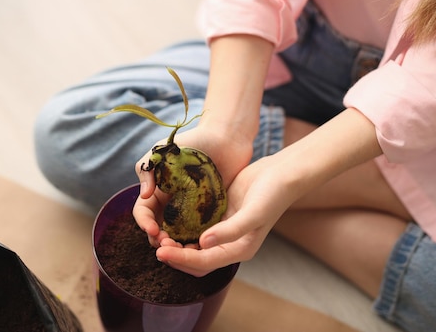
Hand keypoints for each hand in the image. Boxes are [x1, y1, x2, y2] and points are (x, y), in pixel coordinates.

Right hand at [132, 124, 253, 248]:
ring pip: (179, 236)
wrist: (226, 137)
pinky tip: (201, 247)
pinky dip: (199, 243)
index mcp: (157, 191)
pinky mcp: (211, 214)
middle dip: (159, 240)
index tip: (153, 229)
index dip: (144, 223)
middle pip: (159, 230)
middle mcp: (172, 204)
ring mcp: (191, 210)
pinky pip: (202, 233)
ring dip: (177, 246)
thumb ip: (147, 169)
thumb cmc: (193, 140)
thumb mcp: (163, 151)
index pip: (144, 212)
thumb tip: (144, 195)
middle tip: (168, 244)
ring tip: (183, 249)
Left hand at [149, 154, 293, 276]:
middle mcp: (229, 244)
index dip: (180, 259)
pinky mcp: (218, 215)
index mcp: (239, 250)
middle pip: (195, 260)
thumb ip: (230, 230)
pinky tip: (168, 218)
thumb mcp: (253, 213)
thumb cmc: (272, 194)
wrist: (281, 173)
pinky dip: (182, 226)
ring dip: (177, 243)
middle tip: (155, 243)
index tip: (160, 251)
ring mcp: (223, 230)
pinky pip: (196, 226)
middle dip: (175, 255)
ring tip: (158, 234)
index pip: (203, 263)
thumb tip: (202, 243)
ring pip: (193, 244)